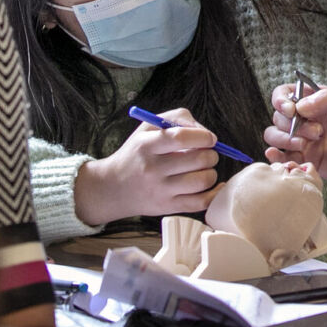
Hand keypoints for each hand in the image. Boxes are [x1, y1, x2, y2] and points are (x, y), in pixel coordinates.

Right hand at [73, 106, 218, 225]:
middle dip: (211, 154)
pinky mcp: (167, 207)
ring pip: (202, 180)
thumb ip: (177, 118)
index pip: (180, 138)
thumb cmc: (137, 153)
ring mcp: (160, 191)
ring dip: (211, 172)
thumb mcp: (148, 127)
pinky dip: (214, 193)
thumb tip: (205, 132)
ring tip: (203, 169)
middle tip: (207, 153)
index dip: (202, 136)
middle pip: (197, 159)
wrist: (113, 188)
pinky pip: (201, 202)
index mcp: (146, 145)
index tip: (209, 138)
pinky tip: (212, 185)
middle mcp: (152, 169)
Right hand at [264, 85, 326, 201]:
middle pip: (279, 116)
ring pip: (276, 136)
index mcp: (319, 101)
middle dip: (290, 123)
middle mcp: (310, 119)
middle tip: (316, 132)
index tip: (291, 110)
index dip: (282, 100)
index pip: (287, 94)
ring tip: (303, 146)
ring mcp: (307, 141)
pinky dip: (277, 157)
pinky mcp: (309, 161)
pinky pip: (284, 158)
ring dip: (283, 139)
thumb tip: (299, 106)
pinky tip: (280, 157)